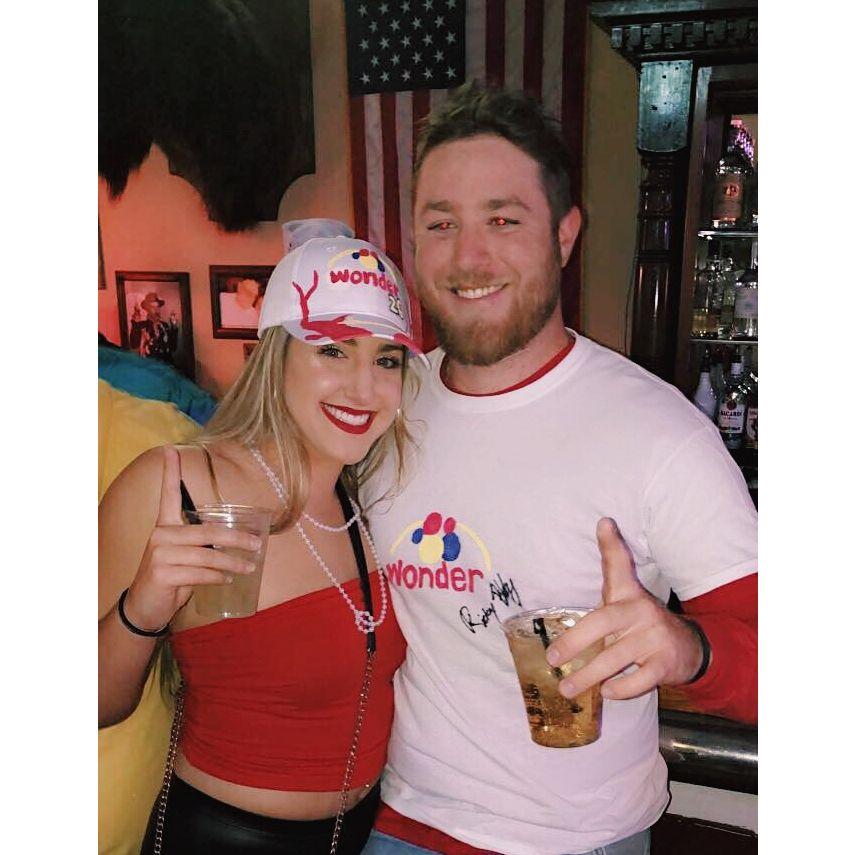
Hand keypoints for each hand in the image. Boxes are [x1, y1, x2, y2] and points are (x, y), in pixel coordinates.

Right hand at [122, 446, 261, 631]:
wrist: (145, 607)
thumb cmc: (170, 578)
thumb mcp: (185, 556)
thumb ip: (201, 544)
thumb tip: (235, 539)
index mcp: (165, 526)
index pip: (167, 495)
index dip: (170, 472)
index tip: (170, 449)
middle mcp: (160, 535)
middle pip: (207, 532)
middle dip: (236, 539)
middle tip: (257, 545)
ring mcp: (160, 554)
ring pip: (207, 555)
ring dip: (232, 563)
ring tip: (248, 568)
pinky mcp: (162, 573)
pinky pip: (199, 573)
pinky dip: (216, 577)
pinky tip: (225, 580)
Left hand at [546, 518, 702, 701]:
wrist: (690, 648)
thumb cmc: (641, 624)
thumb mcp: (625, 600)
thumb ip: (609, 575)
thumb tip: (601, 525)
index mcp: (628, 595)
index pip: (619, 565)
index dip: (611, 544)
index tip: (604, 523)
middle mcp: (641, 612)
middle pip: (602, 622)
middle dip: (574, 642)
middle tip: (552, 659)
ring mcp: (654, 638)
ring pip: (615, 657)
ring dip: (588, 676)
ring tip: (566, 688)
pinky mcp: (665, 664)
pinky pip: (638, 680)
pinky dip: (620, 689)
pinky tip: (607, 692)